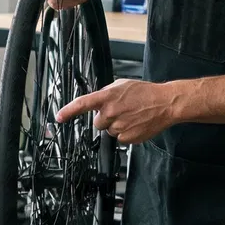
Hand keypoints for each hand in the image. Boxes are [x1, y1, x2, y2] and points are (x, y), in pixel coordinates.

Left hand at [55, 79, 179, 143]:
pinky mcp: (127, 138)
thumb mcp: (122, 85)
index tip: (59, 117)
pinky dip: (126, 134)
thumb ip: (106, 93)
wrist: (165, 103)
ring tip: (132, 116)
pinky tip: (136, 124)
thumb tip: (97, 102)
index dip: (68, 111)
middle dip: (106, 119)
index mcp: (107, 97)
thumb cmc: (145, 93)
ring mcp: (118, 127)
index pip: (82, 104)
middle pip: (98, 123)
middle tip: (121, 111)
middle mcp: (110, 112)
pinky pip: (119, 139)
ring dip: (117, 126)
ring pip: (109, 131)